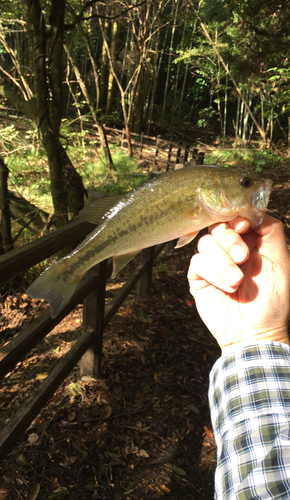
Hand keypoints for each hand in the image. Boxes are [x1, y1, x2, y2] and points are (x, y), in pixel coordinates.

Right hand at [187, 215, 289, 350]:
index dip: (236, 217)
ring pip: (206, 242)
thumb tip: (254, 210)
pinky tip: (227, 288)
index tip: (243, 226)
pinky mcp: (199, 277)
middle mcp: (229, 249)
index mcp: (250, 242)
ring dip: (223, 261)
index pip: (236, 217)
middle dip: (230, 240)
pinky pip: (197, 262)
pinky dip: (214, 273)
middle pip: (218, 225)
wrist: (256, 332)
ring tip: (237, 281)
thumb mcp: (281, 261)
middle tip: (243, 258)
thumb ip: (271, 231)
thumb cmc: (273, 301)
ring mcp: (212, 263)